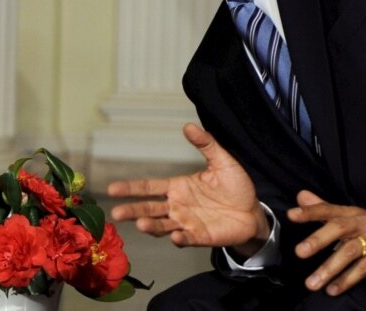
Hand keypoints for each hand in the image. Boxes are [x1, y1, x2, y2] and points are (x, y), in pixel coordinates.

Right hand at [107, 123, 268, 254]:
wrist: (253, 211)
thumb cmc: (235, 186)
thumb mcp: (222, 161)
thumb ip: (206, 144)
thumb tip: (188, 126)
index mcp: (178, 187)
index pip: (149, 188)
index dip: (130, 188)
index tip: (111, 188)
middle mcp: (177, 206)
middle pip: (149, 209)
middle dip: (132, 211)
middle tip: (116, 213)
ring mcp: (187, 223)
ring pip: (163, 226)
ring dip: (152, 226)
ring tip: (141, 224)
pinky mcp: (201, 236)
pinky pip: (188, 238)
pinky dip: (180, 239)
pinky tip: (176, 237)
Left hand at [288, 190, 365, 295]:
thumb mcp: (352, 216)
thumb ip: (324, 208)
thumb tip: (300, 195)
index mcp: (352, 213)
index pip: (328, 209)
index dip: (310, 211)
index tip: (290, 215)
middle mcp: (363, 222)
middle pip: (339, 228)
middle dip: (318, 239)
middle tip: (299, 252)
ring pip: (350, 252)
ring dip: (329, 268)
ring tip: (311, 283)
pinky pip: (365, 268)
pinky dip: (348, 280)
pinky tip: (333, 289)